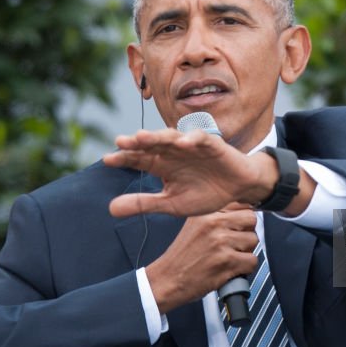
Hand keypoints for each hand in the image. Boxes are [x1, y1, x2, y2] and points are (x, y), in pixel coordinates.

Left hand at [103, 128, 276, 217]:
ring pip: (171, 137)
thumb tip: (110, 209)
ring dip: (157, 136)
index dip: (124, 158)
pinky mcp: (211, 144)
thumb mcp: (172, 203)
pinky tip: (182, 143)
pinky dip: (191, 139)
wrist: (238, 190)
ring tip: (142, 137)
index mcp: (162, 165)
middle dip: (136, 143)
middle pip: (151, 145)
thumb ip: (143, 204)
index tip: (107, 160)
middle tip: (120, 142)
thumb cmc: (205, 193)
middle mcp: (173, 152)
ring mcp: (191, 146)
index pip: (139, 159)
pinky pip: (200, 139)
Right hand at [145, 205, 258, 312]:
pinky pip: (252, 261)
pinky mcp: (226, 261)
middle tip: (235, 244)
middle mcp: (213, 224)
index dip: (243, 219)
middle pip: (251, 220)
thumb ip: (216, 218)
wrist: (168, 280)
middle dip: (247, 233)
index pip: (241, 205)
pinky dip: (245, 269)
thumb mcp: (194, 226)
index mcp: (206, 213)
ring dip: (246, 252)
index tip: (239, 227)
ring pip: (253, 240)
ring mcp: (220, 242)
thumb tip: (242, 213)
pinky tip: (231, 269)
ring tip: (230, 257)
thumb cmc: (182, 257)